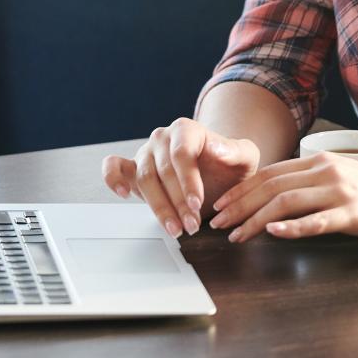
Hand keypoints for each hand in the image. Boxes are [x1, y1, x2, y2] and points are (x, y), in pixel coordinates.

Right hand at [101, 117, 259, 237]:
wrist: (219, 173)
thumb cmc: (231, 164)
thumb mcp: (245, 156)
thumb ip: (235, 150)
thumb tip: (216, 148)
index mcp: (186, 129)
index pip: (182, 154)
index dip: (188, 181)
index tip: (198, 204)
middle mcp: (162, 138)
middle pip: (163, 171)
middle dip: (177, 202)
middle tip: (191, 225)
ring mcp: (145, 152)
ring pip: (143, 178)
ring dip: (158, 207)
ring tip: (175, 228)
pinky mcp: (133, 168)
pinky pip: (113, 167)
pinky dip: (113, 179)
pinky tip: (124, 194)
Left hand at [209, 152, 357, 244]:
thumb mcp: (343, 179)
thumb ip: (313, 182)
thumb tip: (278, 195)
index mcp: (321, 161)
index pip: (270, 173)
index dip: (241, 189)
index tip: (221, 205)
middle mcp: (327, 170)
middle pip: (271, 186)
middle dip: (239, 204)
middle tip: (217, 222)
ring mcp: (341, 190)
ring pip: (287, 202)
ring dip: (256, 219)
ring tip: (237, 235)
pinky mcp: (355, 212)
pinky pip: (318, 220)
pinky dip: (293, 227)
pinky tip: (274, 234)